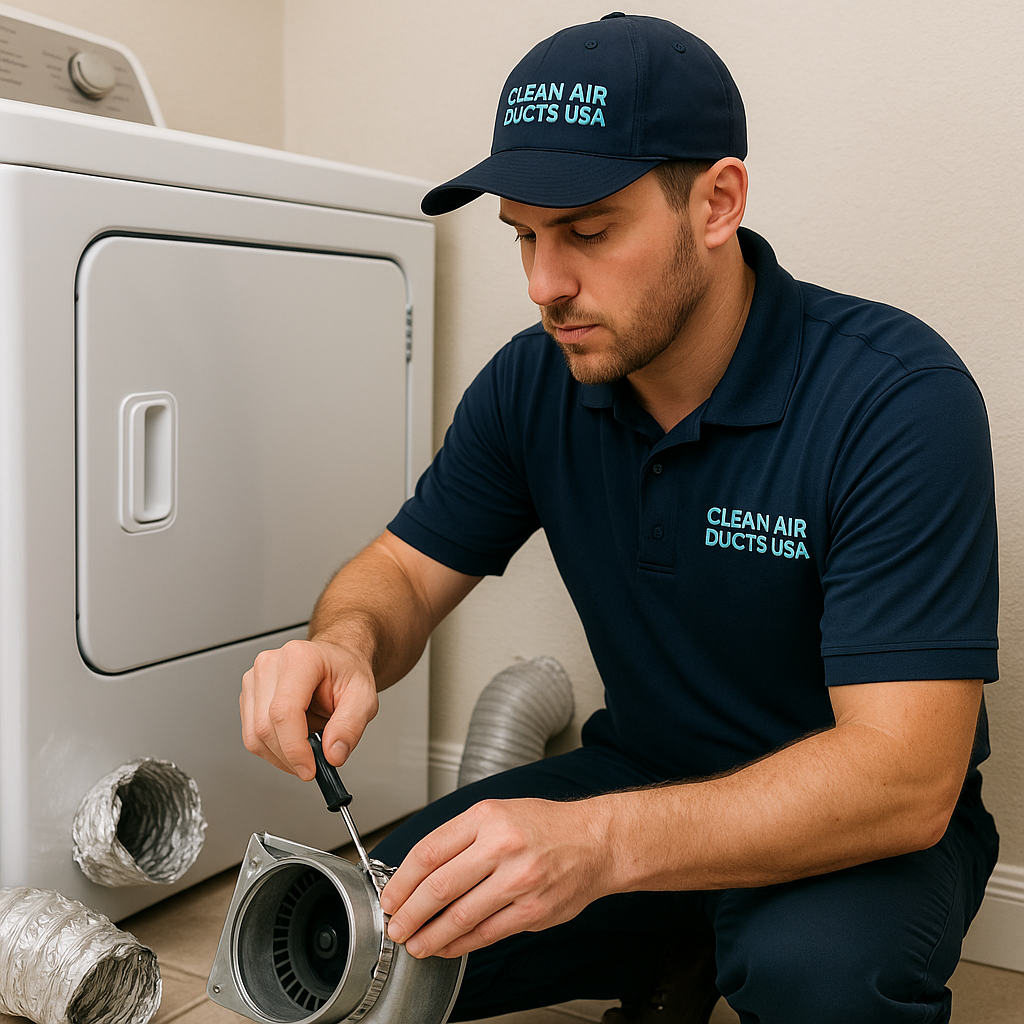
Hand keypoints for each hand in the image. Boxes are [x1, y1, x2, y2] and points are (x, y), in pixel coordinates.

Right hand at [240, 638, 378, 779]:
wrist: (336, 662)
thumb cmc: (347, 673)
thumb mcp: (364, 698)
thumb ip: (350, 727)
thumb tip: (333, 755)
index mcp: (300, 659)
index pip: (284, 711)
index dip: (294, 747)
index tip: (310, 768)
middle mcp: (271, 665)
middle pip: (266, 727)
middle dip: (290, 757)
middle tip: (315, 764)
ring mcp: (255, 679)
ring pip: (255, 735)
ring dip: (281, 755)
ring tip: (308, 745)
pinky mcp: (249, 696)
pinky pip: (252, 735)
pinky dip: (273, 749)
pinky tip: (294, 740)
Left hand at [379, 797, 612, 958]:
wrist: (595, 842)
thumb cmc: (544, 826)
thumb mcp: (498, 813)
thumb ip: (460, 837)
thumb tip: (419, 872)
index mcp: (487, 817)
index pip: (430, 851)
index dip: (401, 880)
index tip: (390, 896)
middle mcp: (502, 846)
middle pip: (439, 886)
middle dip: (409, 913)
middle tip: (395, 925)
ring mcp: (519, 881)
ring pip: (460, 916)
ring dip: (429, 935)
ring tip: (413, 943)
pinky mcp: (532, 911)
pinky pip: (485, 934)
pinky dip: (458, 945)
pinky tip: (445, 947)